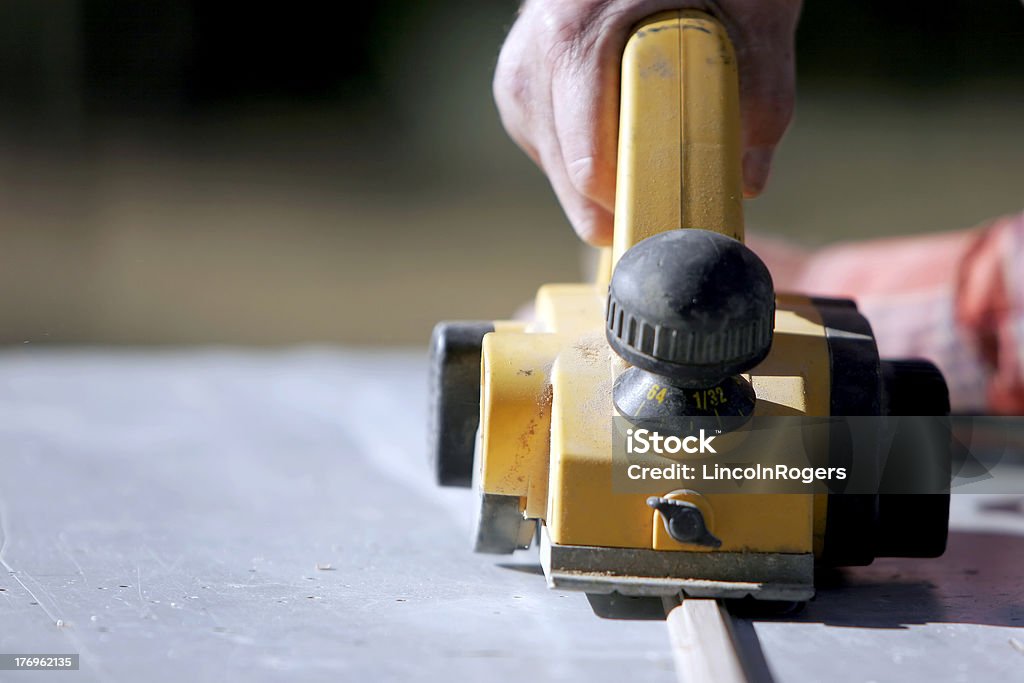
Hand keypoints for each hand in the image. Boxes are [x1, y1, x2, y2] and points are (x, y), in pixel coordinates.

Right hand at [494, 0, 801, 244]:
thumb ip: (764, 92)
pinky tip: (612, 139)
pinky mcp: (518, 78)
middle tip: (664, 219)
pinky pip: (543, 141)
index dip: (632, 204)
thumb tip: (748, 180)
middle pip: (567, 171)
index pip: (589, 160)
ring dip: (595, 181)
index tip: (669, 225)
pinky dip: (578, 155)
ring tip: (643, 170)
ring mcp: (521, 66)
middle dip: (616, 203)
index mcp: (579, 35)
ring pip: (552, 162)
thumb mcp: (754, 12)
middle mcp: (537, 52)